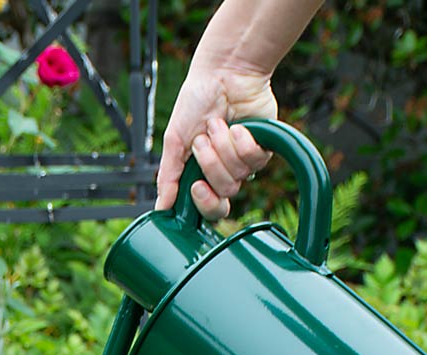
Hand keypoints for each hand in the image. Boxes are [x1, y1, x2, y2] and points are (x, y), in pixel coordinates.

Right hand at [154, 69, 277, 217]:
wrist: (223, 73)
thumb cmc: (197, 101)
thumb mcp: (174, 140)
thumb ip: (168, 177)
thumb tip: (162, 208)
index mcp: (203, 173)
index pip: (211, 207)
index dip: (206, 203)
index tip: (196, 188)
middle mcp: (226, 170)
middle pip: (225, 193)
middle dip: (212, 167)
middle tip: (202, 143)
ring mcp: (245, 160)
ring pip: (239, 175)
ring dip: (224, 147)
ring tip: (217, 124)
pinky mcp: (264, 147)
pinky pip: (255, 160)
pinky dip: (242, 142)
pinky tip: (237, 125)